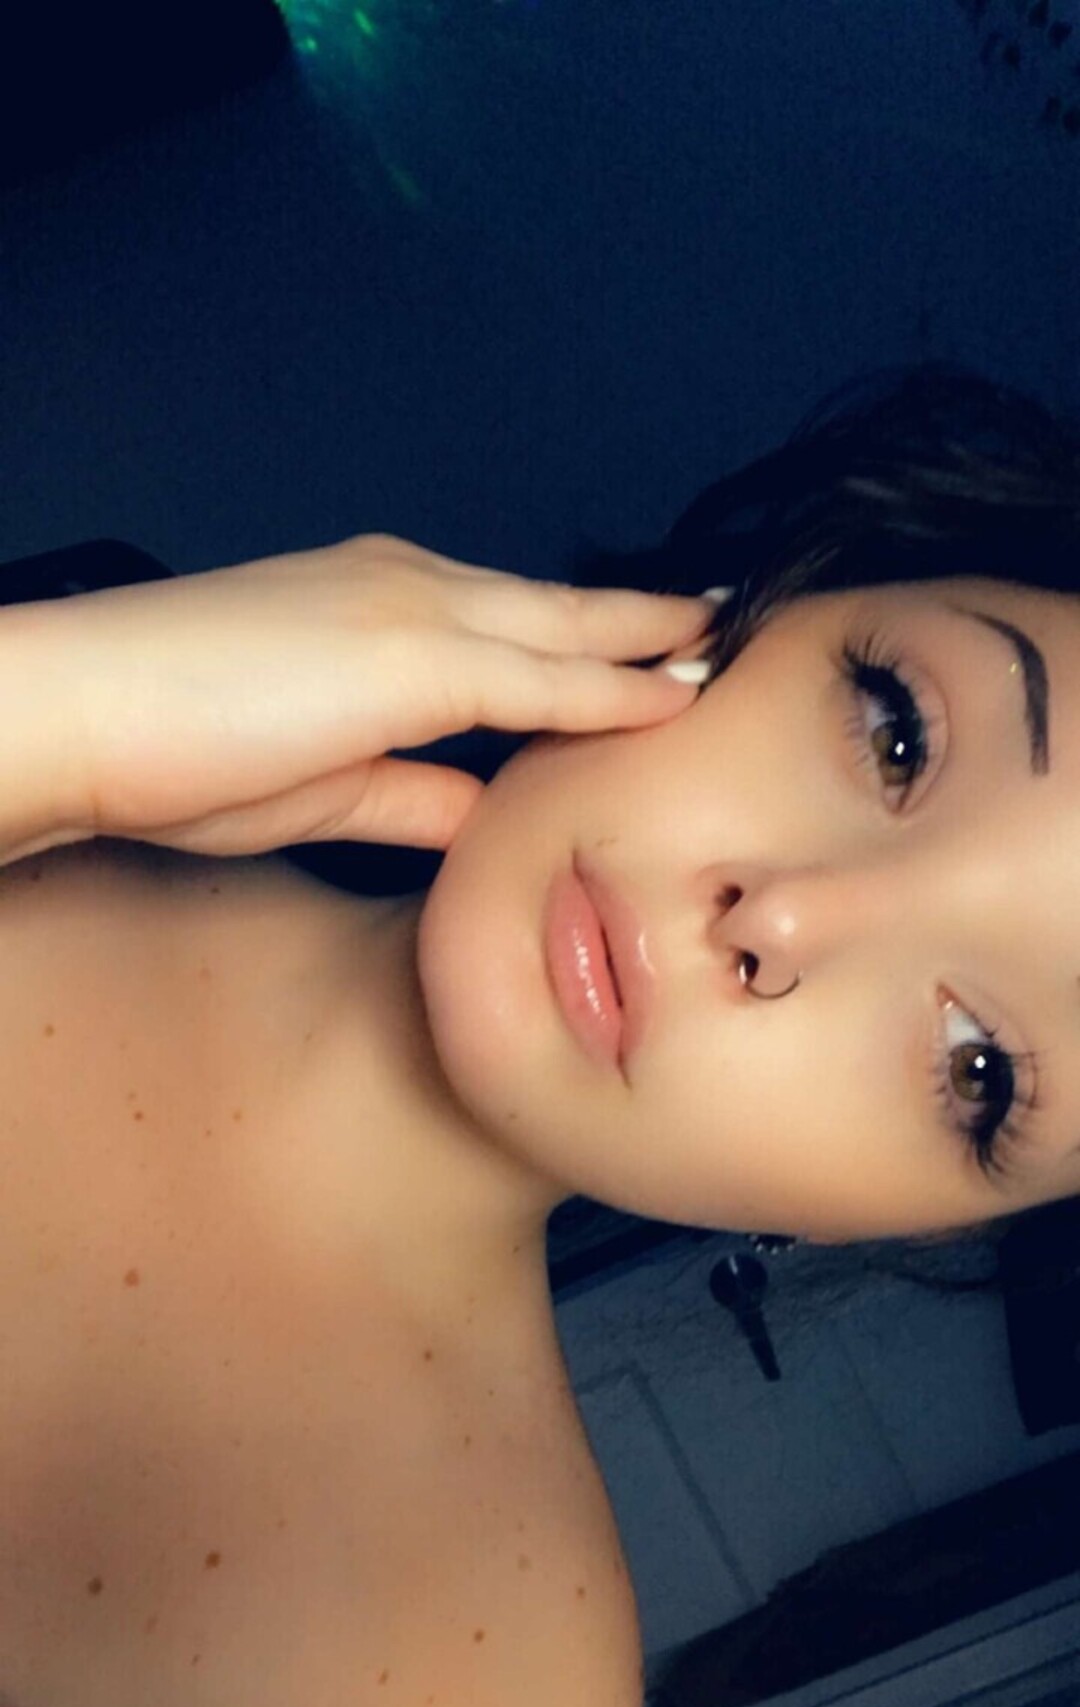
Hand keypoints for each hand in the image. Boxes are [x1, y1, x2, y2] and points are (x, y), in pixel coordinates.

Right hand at [52, 533, 712, 856]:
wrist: (84, 713)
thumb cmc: (175, 747)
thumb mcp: (320, 785)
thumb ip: (414, 793)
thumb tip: (483, 814)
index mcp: (379, 607)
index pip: (513, 622)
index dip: (590, 642)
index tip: (654, 652)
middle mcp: (405, 587)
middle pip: (556, 608)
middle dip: (646, 622)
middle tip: (726, 624)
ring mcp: (410, 610)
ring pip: (563, 628)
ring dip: (649, 645)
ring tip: (729, 653)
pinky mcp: (407, 651)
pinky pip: (539, 673)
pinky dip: (614, 685)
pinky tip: (675, 697)